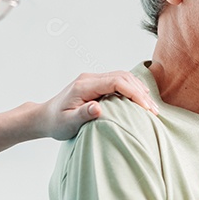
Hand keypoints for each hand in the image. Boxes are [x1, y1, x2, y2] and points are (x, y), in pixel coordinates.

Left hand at [38, 71, 159, 140]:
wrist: (45, 117)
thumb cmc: (56, 122)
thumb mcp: (67, 123)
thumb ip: (82, 115)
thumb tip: (98, 108)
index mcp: (84, 86)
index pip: (116, 82)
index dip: (134, 93)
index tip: (146, 108)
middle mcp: (90, 78)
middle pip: (122, 76)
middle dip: (140, 92)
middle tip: (153, 111)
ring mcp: (93, 79)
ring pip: (122, 77)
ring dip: (138, 89)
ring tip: (150, 107)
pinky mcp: (96, 84)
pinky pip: (118, 81)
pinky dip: (132, 88)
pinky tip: (140, 99)